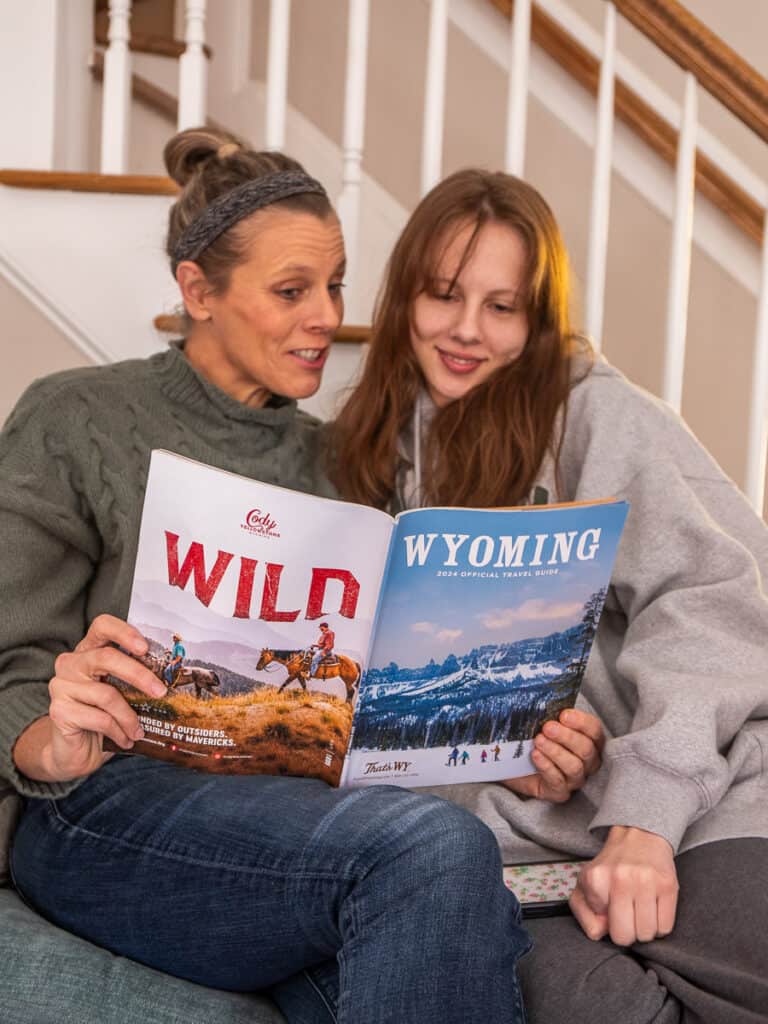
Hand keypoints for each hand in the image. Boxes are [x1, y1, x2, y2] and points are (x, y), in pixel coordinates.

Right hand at [14, 614, 165, 782]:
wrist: (75, 753)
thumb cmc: (103, 717)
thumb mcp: (121, 694)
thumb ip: (134, 680)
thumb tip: (170, 678)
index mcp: (88, 651)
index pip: (102, 626)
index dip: (124, 633)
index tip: (145, 648)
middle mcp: (71, 663)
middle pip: (107, 658)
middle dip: (139, 675)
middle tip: (160, 692)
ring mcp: (61, 686)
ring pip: (107, 695)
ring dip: (130, 717)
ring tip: (140, 731)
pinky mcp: (58, 711)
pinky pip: (99, 718)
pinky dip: (119, 731)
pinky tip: (126, 740)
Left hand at [500, 709, 604, 801]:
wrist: (511, 762)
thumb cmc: (533, 738)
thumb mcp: (541, 721)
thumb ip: (549, 712)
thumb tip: (545, 697)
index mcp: (589, 740)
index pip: (594, 730)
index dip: (581, 722)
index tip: (563, 714)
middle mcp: (587, 762)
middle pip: (586, 750)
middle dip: (567, 737)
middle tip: (548, 727)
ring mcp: (575, 779)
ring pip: (574, 767)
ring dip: (556, 752)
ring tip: (538, 741)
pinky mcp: (559, 792)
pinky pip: (559, 782)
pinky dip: (547, 767)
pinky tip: (535, 755)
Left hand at [570, 826, 678, 945]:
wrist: (640, 836)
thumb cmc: (612, 865)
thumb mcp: (585, 883)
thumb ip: (583, 912)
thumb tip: (599, 933)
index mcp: (596, 878)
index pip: (598, 929)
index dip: (605, 918)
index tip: (608, 904)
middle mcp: (620, 879)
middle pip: (624, 937)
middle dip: (626, 932)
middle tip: (627, 916)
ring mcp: (646, 882)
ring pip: (647, 935)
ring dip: (644, 928)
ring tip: (640, 909)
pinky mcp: (668, 885)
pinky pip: (665, 928)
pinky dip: (660, 925)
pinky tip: (653, 908)